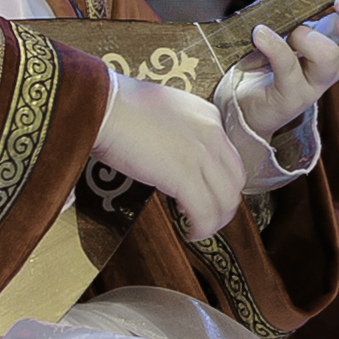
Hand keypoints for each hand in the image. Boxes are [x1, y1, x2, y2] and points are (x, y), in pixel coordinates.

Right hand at [93, 69, 244, 241]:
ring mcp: (201, 155)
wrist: (104, 106)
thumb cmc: (118, 107)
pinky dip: (201, 229)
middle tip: (208, 217)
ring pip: (224, 201)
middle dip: (223, 205)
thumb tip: (170, 157)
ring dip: (215, 221)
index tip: (206, 193)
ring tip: (199, 230)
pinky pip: (205, 213)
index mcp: (207, 117)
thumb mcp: (162, 112)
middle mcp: (211, 134)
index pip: (228, 158)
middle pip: (234, 181)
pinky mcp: (184, 176)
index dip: (220, 182)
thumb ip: (176, 133)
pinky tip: (191, 233)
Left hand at [233, 0, 338, 138]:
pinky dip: (274, 45)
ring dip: (307, 36)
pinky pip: (288, 66)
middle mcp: (335, 60)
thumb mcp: (285, 21)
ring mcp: (316, 80)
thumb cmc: (268, 58)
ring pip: (329, 56)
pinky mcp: (292, 95)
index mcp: (338, 37)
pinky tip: (261, 33)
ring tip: (286, 31)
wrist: (243, 102)